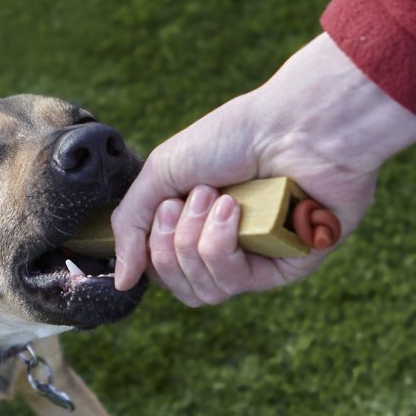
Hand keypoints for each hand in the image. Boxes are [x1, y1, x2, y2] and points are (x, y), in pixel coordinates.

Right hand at [111, 33, 415, 305]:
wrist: (294, 124)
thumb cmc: (235, 136)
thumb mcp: (163, 172)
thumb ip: (131, 225)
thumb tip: (121, 282)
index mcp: (202, 226)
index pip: (163, 270)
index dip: (152, 250)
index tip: (164, 205)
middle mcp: (231, 248)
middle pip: (180, 287)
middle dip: (169, 245)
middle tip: (184, 200)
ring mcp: (258, 260)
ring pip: (204, 291)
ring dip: (194, 241)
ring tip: (214, 196)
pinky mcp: (286, 267)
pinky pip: (235, 282)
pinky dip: (221, 243)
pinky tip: (234, 208)